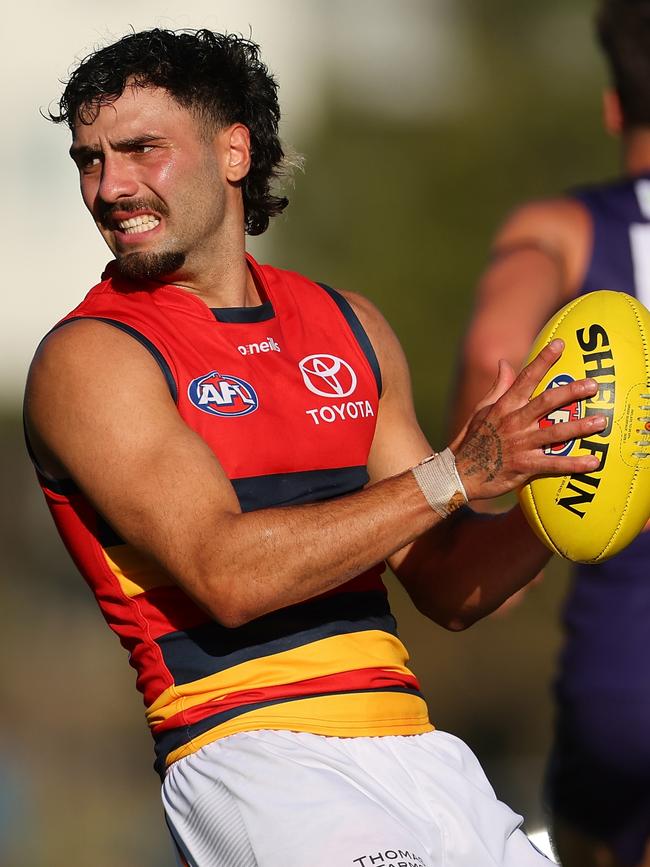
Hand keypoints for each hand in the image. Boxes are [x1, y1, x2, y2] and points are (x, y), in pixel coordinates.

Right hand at [453, 338, 605, 500]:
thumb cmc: (473, 439)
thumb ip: (499, 387)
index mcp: (504, 406)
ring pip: (555, 433)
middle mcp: (514, 422)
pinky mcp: (524, 466)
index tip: (560, 344)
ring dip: (579, 427)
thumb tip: (505, 362)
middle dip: (571, 392)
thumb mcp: (481, 410)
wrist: (460, 473)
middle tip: (593, 385)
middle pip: (547, 402)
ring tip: (601, 421)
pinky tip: (593, 462)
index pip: (526, 378)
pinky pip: (553, 464)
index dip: (543, 360)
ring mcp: (520, 444)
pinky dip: (574, 464)